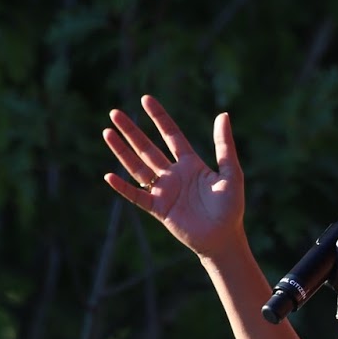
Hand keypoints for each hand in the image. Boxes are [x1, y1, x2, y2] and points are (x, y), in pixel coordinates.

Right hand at [102, 95, 243, 258]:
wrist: (223, 239)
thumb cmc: (230, 208)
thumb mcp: (231, 174)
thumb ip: (224, 146)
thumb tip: (223, 114)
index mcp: (191, 165)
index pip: (171, 135)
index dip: (159, 118)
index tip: (145, 99)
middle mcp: (174, 175)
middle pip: (148, 148)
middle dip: (131, 131)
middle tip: (114, 113)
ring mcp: (164, 191)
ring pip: (138, 167)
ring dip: (122, 151)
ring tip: (107, 132)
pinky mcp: (159, 209)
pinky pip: (137, 196)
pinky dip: (123, 187)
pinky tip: (110, 175)